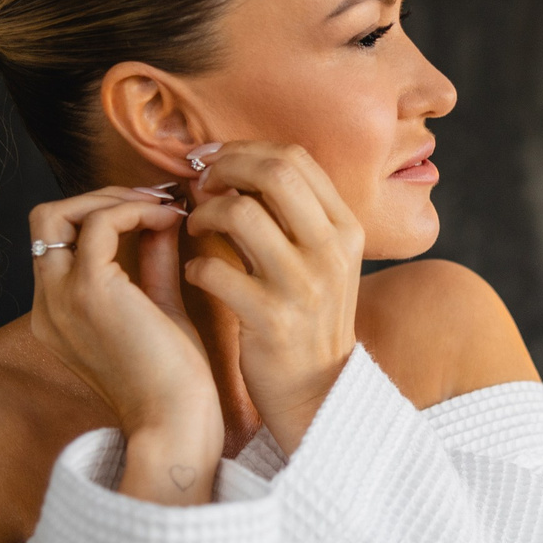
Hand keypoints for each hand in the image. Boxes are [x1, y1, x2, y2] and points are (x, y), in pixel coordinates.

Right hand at [26, 188, 222, 505]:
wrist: (175, 424)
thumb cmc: (174, 382)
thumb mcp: (159, 309)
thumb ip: (151, 263)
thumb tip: (161, 219)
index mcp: (57, 315)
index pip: (58, 242)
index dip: (101, 215)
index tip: (152, 211)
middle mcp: (47, 306)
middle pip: (46, 221)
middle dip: (100, 198)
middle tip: (154, 201)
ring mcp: (60, 299)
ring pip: (60, 214)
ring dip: (115, 199)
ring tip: (164, 208)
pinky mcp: (89, 292)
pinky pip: (99, 223)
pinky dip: (135, 211)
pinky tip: (171, 221)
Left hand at [183, 143, 363, 454]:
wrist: (318, 392)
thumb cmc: (309, 319)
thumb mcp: (323, 260)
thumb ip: (294, 215)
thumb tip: (243, 166)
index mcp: (346, 228)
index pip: (295, 158)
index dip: (246, 150)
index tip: (216, 162)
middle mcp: (331, 251)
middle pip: (273, 173)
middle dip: (224, 169)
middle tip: (201, 185)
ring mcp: (304, 286)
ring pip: (241, 213)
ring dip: (204, 214)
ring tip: (196, 228)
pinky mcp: (272, 320)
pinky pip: (215, 269)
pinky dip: (195, 265)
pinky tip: (197, 273)